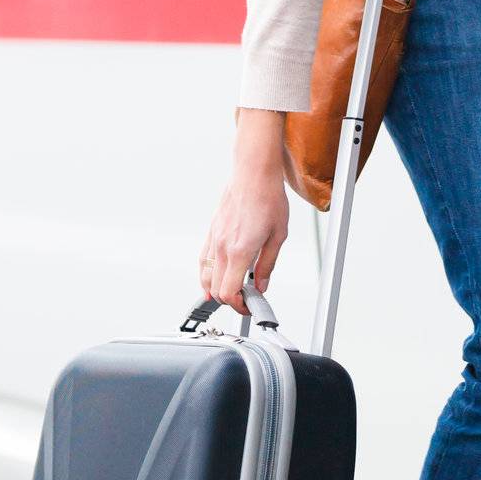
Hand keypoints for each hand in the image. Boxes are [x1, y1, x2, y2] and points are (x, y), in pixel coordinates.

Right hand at [198, 166, 287, 313]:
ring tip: (232, 290)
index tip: (249, 306)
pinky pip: (203, 260)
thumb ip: (267, 265)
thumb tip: (261, 285)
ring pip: (205, 276)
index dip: (239, 307)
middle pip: (215, 289)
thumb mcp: (277, 236)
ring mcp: (214, 238)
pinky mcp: (211, 231)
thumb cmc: (267, 198)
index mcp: (240, 251)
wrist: (253, 173)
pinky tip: (217, 275)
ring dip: (216, 289)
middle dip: (230, 300)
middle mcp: (222, 247)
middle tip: (246, 299)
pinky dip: (207, 274)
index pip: (229, 293)